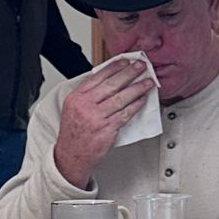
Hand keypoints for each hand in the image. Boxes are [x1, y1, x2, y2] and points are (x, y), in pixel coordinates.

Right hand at [53, 55, 154, 187]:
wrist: (71, 156)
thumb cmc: (74, 134)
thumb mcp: (72, 109)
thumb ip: (88, 95)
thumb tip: (108, 81)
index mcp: (76, 97)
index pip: (98, 76)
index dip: (114, 67)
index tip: (125, 61)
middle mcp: (85, 106)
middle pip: (111, 84)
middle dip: (129, 73)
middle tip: (140, 66)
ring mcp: (96, 118)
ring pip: (121, 98)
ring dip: (137, 88)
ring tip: (147, 82)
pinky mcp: (106, 130)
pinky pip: (125, 114)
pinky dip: (135, 106)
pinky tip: (142, 100)